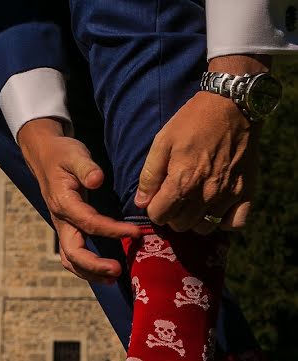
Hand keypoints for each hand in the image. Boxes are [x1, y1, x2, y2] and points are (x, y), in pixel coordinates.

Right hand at [18, 118, 140, 282]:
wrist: (45, 156)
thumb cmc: (62, 154)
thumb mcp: (74, 154)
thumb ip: (86, 167)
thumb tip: (97, 180)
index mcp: (63, 203)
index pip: (88, 223)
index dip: (112, 230)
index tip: (136, 233)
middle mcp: (61, 220)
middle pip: (73, 252)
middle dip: (94, 265)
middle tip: (118, 270)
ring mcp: (62, 227)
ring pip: (70, 259)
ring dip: (90, 272)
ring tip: (113, 276)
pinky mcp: (67, 229)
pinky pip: (74, 254)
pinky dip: (87, 267)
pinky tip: (105, 271)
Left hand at [134, 55, 268, 233]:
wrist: (232, 105)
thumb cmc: (192, 122)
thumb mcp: (162, 142)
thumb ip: (150, 175)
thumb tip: (141, 202)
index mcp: (183, 182)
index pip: (159, 216)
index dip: (154, 208)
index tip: (157, 197)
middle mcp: (206, 194)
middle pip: (180, 225)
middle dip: (172, 214)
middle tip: (175, 197)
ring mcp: (228, 195)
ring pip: (204, 228)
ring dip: (195, 219)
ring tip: (193, 202)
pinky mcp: (246, 191)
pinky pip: (234, 223)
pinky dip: (223, 220)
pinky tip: (215, 207)